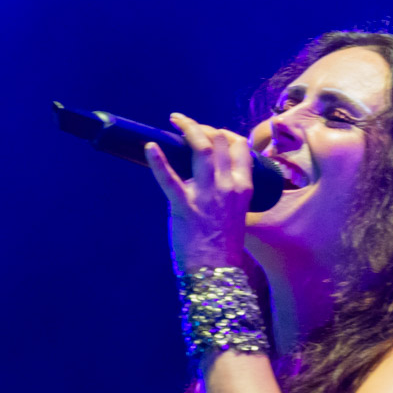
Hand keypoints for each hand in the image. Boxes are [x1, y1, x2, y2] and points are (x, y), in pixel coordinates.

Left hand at [145, 113, 253, 274]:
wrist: (216, 273)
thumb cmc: (223, 247)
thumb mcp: (235, 213)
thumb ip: (225, 192)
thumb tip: (206, 177)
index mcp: (243, 188)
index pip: (240, 146)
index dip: (225, 133)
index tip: (212, 131)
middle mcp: (227, 186)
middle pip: (220, 140)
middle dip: (203, 127)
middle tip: (188, 125)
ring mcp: (206, 195)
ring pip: (200, 148)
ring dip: (188, 128)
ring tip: (176, 120)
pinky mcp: (184, 206)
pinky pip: (169, 180)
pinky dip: (157, 161)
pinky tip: (149, 147)